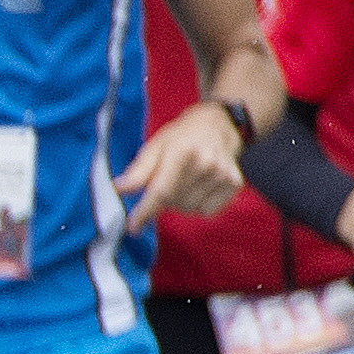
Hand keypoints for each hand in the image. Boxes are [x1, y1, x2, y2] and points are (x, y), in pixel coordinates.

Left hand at [120, 99, 242, 227]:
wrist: (217, 125)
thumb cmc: (181, 137)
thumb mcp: (155, 146)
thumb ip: (138, 170)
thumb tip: (118, 189)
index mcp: (183, 152)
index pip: (161, 191)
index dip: (145, 212)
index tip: (133, 227)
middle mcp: (207, 163)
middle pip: (174, 202)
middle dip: (162, 200)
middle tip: (166, 181)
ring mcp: (224, 174)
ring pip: (190, 209)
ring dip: (180, 202)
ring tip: (184, 181)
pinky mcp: (235, 184)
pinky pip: (208, 211)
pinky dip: (198, 205)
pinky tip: (199, 186)